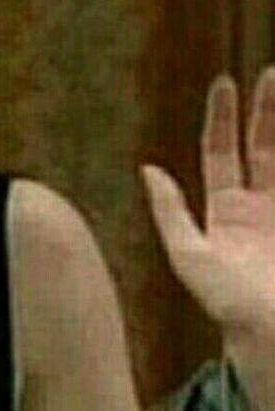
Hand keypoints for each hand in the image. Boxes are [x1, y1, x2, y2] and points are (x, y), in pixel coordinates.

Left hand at [142, 68, 274, 347]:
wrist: (274, 336)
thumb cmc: (227, 305)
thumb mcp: (189, 256)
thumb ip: (170, 213)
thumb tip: (148, 169)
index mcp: (227, 213)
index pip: (221, 154)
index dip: (222, 119)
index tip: (226, 82)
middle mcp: (261, 210)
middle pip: (263, 149)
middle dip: (266, 112)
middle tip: (270, 74)